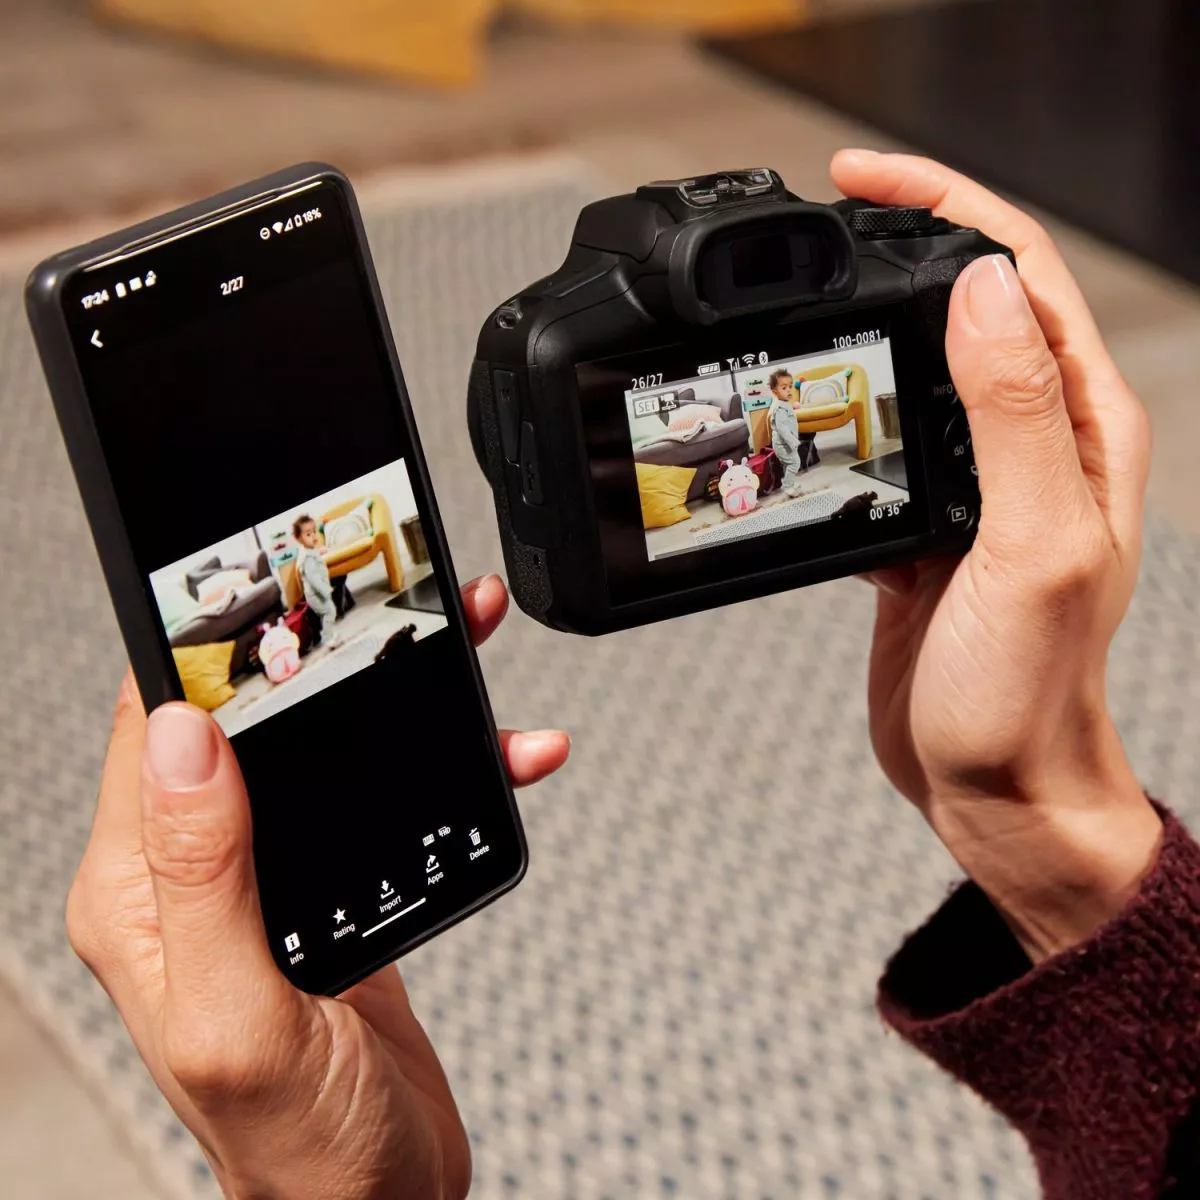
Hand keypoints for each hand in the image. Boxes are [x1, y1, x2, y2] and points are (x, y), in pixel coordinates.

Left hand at [66, 575, 568, 1199]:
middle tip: (390, 590)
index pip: (153, 726)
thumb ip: (206, 876)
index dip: (201, 645)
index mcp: (145, 893)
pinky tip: (504, 752)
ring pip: (328, 742)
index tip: (261, 578)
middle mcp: (199, 872)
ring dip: (401, 689)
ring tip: (465, 638)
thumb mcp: (242, 1019)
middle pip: (254, 716)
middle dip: (322, 643)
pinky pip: (383, 793)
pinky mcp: (335, 884)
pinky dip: (449, 763)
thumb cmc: (298, 1147)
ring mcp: (271, 874)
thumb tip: (182, 736)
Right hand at [831, 150, 1161, 961]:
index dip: (943, 209)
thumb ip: (1015, 416)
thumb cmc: (1028, 693)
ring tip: (795, 315)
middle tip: (819, 226)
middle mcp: (1034, 444)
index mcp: (1082, 427)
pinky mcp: (921, 526)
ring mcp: (973, 484)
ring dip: (855, 333)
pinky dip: (831, 422)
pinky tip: (792, 427)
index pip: (1018, 275)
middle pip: (961, 306)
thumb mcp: (1030, 546)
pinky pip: (874, 445)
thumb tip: (979, 290)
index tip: (861, 181)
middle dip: (892, 249)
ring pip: (910, 372)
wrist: (993, 785)